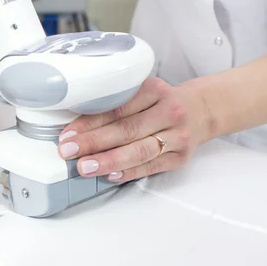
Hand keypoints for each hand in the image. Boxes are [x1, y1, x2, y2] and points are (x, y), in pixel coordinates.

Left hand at [58, 77, 211, 181]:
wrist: (200, 111)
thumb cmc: (159, 104)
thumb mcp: (141, 94)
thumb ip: (114, 106)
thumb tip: (75, 130)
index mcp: (154, 90)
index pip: (116, 108)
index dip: (89, 123)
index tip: (67, 135)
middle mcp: (169, 111)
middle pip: (126, 129)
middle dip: (93, 142)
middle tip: (68, 152)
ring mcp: (178, 135)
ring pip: (140, 150)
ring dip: (109, 160)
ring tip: (85, 167)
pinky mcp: (180, 157)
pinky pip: (151, 166)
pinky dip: (130, 172)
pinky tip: (111, 175)